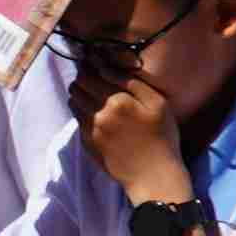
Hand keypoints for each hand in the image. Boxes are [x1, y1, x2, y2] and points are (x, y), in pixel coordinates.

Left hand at [74, 56, 200, 205]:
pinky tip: (94, 110)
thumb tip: (106, 67)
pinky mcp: (87, 141)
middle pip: (79, 84)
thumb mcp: (158, 103)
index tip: (94, 59)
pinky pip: (76, 117)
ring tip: (92, 91)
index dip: (91, 63)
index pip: (92, 73)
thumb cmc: (162, 137)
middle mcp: (99, 112)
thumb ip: (132, 82)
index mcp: (117, 100)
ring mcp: (90, 128)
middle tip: (94, 75)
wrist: (153, 176)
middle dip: (84, 76)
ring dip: (80, 92)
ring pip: (74, 100)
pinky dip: (81, 109)